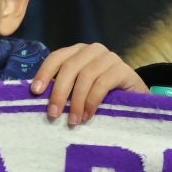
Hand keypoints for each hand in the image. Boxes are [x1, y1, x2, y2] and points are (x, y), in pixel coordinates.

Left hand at [29, 43, 147, 126]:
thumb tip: (38, 99)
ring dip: (77, 101)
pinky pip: (102, 84)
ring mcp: (110, 57)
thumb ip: (64, 89)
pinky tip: (88, 116)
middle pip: (69, 67)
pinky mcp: (123, 69)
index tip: (35, 92)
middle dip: (59, 92)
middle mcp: (93, 50)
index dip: (45, 73)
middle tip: (53, 114)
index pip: (57, 57)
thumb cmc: (101, 98)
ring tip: (73, 121)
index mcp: (78, 52)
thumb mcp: (78, 91)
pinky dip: (92, 101)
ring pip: (86, 76)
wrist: (135, 101)